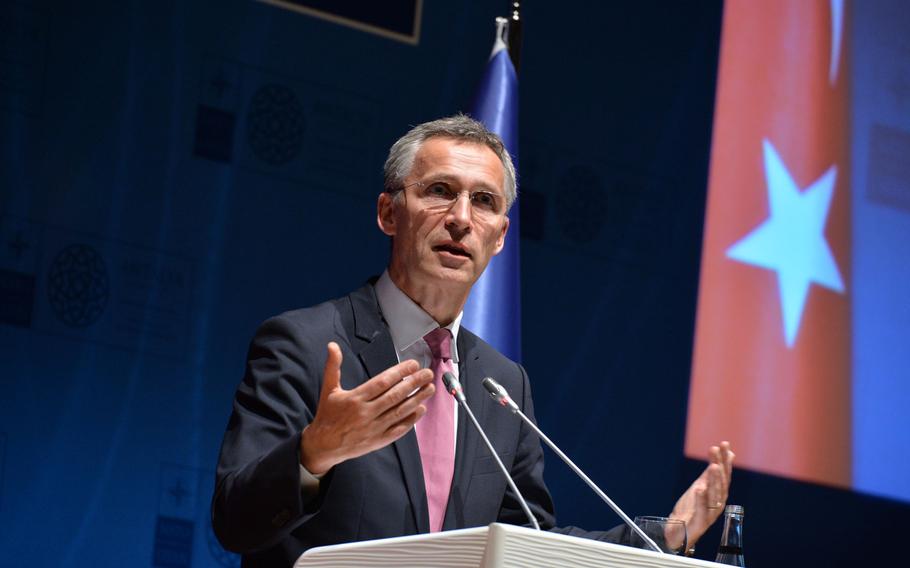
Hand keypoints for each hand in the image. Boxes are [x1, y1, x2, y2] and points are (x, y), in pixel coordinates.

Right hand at [299, 342, 434, 474]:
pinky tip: (421, 409)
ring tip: (430, 388)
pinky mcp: (378, 440)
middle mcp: (365, 413)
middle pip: (394, 396)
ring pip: (399, 412)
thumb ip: (333, 367)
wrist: (324, 446)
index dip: (399, 372)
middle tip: (428, 373)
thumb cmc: (328, 415)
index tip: (413, 364)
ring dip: (417, 399)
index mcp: (355, 398)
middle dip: (413, 383)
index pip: (382, 382)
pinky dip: (411, 420)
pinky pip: (398, 429)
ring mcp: (373, 428)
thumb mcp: (328, 390)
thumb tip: (332, 345)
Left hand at [669, 441, 734, 546]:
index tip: (724, 444)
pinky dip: (701, 499)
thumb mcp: (703, 484)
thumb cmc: (693, 507)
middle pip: (721, 483)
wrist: (680, 530)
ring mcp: (710, 513)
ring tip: (712, 466)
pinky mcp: (700, 522)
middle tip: (716, 450)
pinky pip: (702, 510)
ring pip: (714, 495)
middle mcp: (718, 502)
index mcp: (719, 493)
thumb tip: (729, 453)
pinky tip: (699, 489)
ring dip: (714, 480)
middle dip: (719, 466)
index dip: (725, 459)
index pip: (724, 473)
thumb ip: (714, 471)